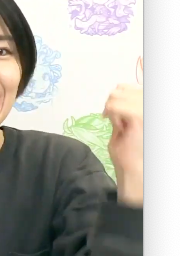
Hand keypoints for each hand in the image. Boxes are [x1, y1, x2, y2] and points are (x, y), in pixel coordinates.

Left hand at [102, 84, 142, 203]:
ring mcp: (142, 109)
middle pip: (122, 88)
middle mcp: (144, 105)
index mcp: (141, 107)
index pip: (129, 87)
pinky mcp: (139, 116)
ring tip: (118, 124)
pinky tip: (116, 125)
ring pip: (117, 95)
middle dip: (113, 102)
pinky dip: (111, 114)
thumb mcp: (126, 125)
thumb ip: (124, 111)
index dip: (118, 96)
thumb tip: (115, 98)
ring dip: (112, 108)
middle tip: (111, 119)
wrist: (136, 168)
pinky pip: (115, 106)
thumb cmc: (132, 151)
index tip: (111, 112)